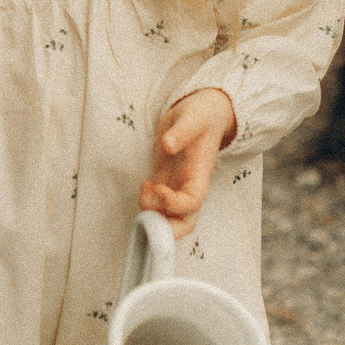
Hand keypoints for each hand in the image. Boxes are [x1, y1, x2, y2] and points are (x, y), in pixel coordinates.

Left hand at [139, 89, 236, 231]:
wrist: (201, 113)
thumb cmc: (200, 116)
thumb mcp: (192, 118)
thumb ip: (182, 132)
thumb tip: (168, 144)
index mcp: (200, 177)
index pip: (192, 203)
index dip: (174, 203)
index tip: (158, 187)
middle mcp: (189, 187)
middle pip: (184, 223)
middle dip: (166, 231)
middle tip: (146, 217)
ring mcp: (177, 187)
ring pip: (169, 218)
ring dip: (152, 214)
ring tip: (144, 187)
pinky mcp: (165, 183)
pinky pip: (157, 206)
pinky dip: (147, 203)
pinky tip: (143, 184)